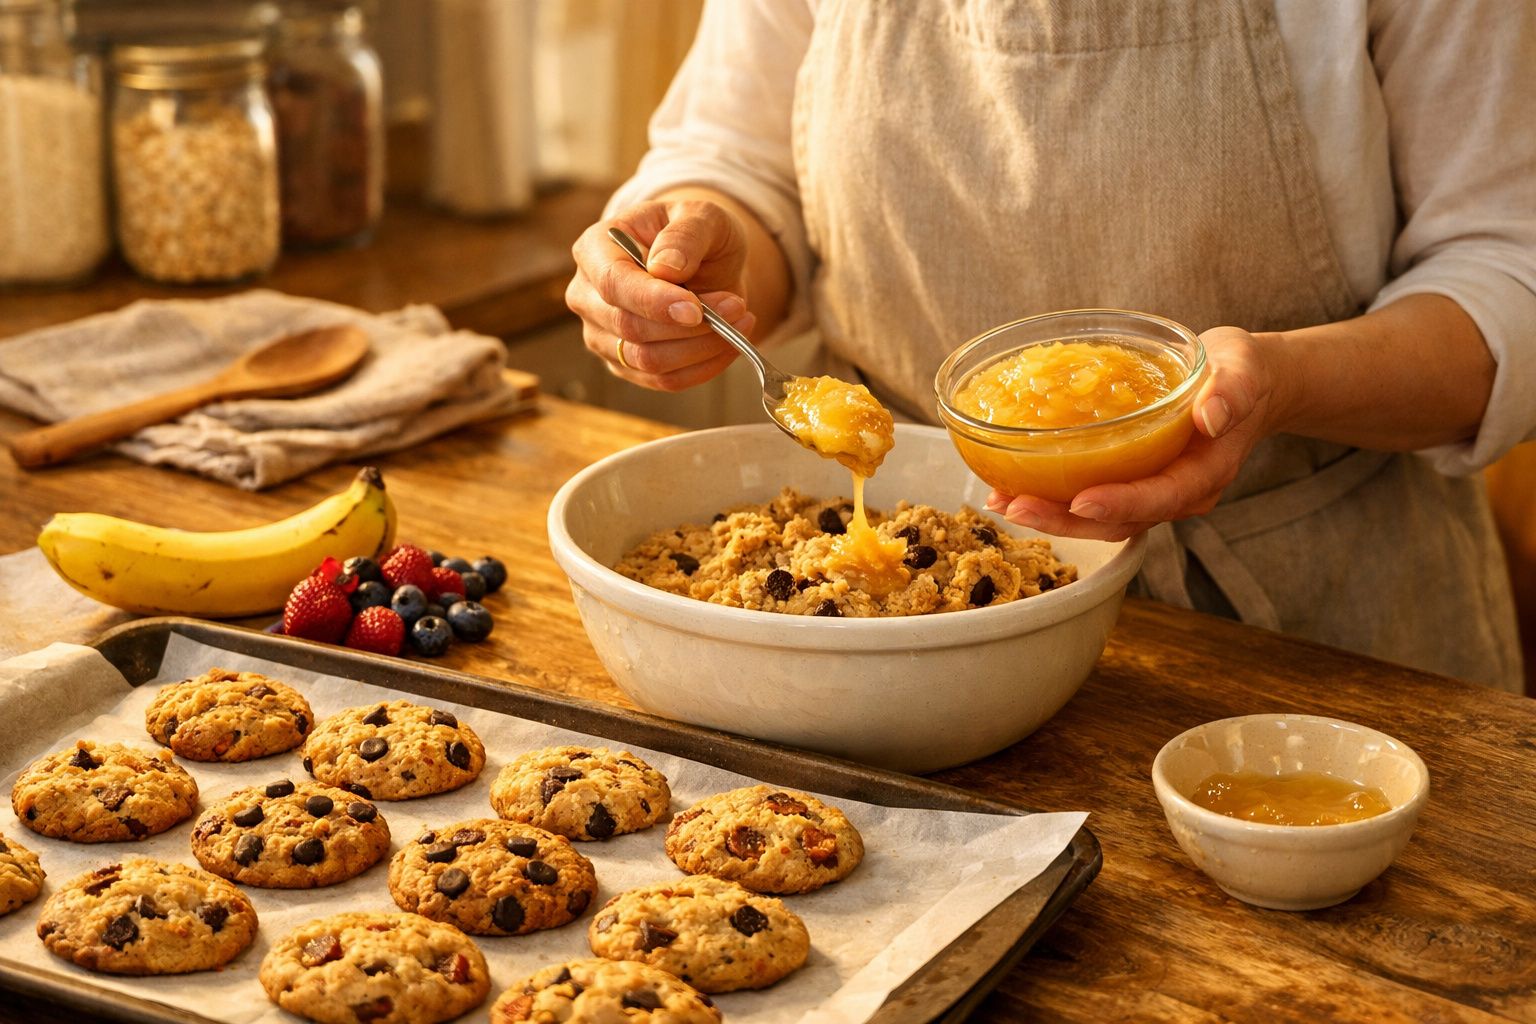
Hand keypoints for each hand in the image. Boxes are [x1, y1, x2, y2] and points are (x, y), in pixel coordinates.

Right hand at [567, 198, 757, 390]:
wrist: (703, 263)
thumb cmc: (695, 234)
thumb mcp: (700, 217)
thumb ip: (685, 235)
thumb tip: (666, 268)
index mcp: (595, 249)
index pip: (613, 284)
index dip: (653, 302)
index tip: (696, 310)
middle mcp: (587, 296)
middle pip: (629, 328)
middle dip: (689, 326)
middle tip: (737, 307)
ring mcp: (602, 335)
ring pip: (647, 361)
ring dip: (702, 347)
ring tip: (740, 321)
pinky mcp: (624, 366)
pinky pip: (665, 380)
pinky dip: (705, 366)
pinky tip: (730, 342)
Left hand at [985, 327, 1281, 540]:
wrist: (1246, 386)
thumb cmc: (1243, 373)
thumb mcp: (1244, 368)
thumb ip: (1233, 390)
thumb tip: (1211, 414)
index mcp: (1205, 473)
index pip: (1160, 497)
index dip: (1121, 503)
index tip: (1081, 501)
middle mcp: (1177, 494)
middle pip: (1120, 521)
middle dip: (1066, 520)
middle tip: (1016, 507)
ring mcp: (1152, 492)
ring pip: (1100, 519)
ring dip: (1051, 516)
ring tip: (1001, 502)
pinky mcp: (1132, 482)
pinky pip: (1091, 499)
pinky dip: (1053, 498)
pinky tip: (1011, 487)